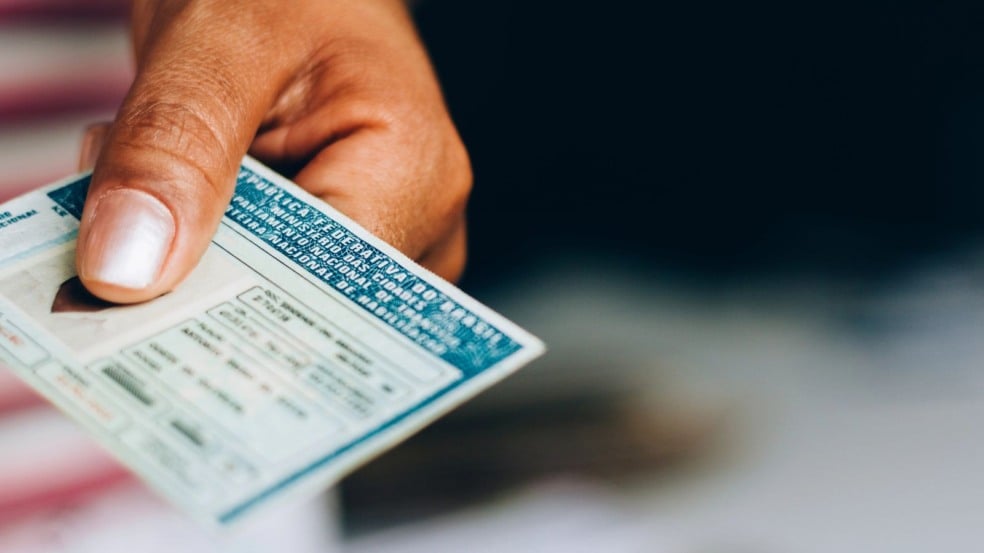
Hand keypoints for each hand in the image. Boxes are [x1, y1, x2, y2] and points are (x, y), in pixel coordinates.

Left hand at [77, 0, 470, 303]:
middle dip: (193, 273)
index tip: (128, 304)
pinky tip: (178, 194)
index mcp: (415, 171)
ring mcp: (382, 237)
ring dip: (188, 254)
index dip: (224, 309)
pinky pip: (262, 278)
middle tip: (122, 213)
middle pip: (299, 306)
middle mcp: (417, 221)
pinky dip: (197, 247)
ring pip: (268, 298)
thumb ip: (175, 144)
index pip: (324, 292)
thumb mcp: (218, 40)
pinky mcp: (339, 242)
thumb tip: (130, 271)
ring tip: (159, 174)